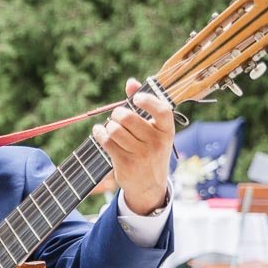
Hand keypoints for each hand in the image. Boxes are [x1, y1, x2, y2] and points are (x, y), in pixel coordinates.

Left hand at [91, 78, 173, 214]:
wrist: (149, 185)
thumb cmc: (150, 149)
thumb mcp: (154, 131)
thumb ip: (144, 106)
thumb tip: (130, 82)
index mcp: (167, 131)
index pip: (162, 111)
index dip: (148, 101)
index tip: (136, 98)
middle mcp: (156, 142)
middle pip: (128, 118)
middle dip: (117, 113)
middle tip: (117, 115)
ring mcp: (141, 155)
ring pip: (115, 129)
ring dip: (108, 125)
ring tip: (109, 127)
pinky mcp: (126, 163)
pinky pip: (107, 142)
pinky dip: (99, 133)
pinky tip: (99, 132)